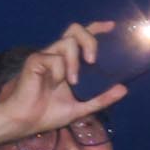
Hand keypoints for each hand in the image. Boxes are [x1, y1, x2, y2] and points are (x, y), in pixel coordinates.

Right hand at [0, 22, 126, 149]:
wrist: (25, 122)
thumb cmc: (48, 114)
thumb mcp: (81, 107)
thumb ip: (102, 98)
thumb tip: (124, 89)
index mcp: (68, 62)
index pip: (82, 37)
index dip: (97, 28)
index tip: (112, 27)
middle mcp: (58, 55)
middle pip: (76, 30)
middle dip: (90, 39)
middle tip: (93, 60)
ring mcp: (46, 57)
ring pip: (67, 42)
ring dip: (74, 61)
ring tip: (73, 81)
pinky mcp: (35, 61)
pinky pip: (54, 58)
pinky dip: (59, 72)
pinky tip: (52, 84)